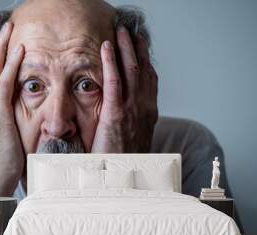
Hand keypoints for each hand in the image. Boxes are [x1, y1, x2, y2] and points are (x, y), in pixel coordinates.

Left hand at [91, 26, 157, 152]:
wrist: (123, 180)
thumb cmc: (125, 162)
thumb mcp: (133, 140)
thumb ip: (132, 123)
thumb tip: (125, 116)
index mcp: (148, 113)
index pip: (149, 80)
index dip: (145, 60)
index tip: (140, 47)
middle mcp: (144, 108)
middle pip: (144, 70)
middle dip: (137, 48)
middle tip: (131, 32)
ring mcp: (132, 110)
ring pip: (132, 70)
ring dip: (126, 48)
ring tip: (121, 31)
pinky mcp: (116, 114)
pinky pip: (114, 81)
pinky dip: (111, 62)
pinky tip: (107, 47)